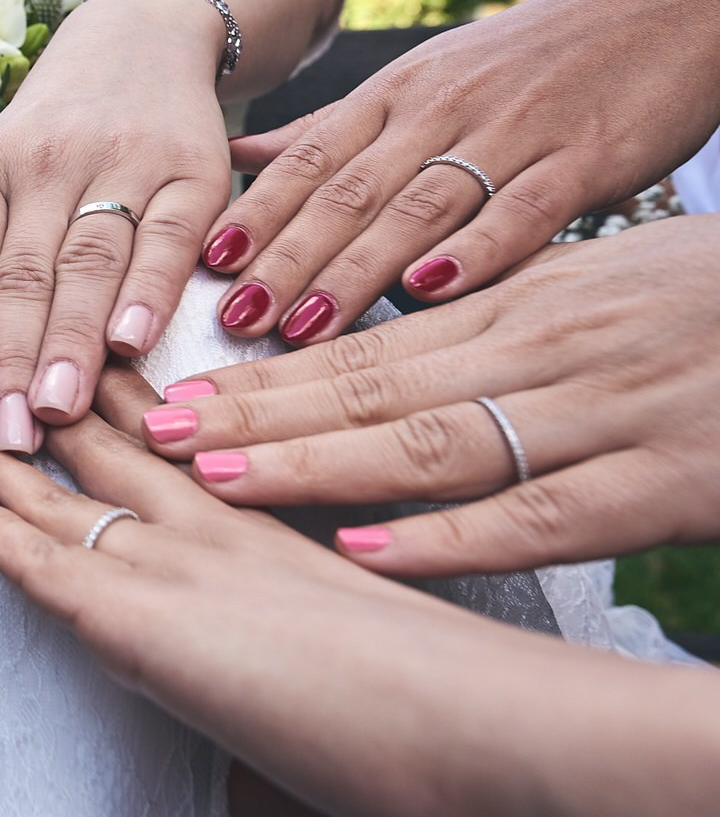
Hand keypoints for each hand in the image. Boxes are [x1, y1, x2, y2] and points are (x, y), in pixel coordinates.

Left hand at [0, 0, 230, 436]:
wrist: (144, 38)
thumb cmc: (57, 136)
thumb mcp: (1, 176)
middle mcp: (44, 162)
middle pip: (22, 276)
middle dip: (11, 364)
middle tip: (7, 436)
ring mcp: (120, 160)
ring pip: (86, 262)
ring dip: (70, 343)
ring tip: (59, 411)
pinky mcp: (192, 166)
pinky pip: (164, 235)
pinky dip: (148, 291)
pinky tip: (133, 344)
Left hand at [0, 367, 688, 816]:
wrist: (476, 732)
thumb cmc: (451, 726)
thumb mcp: (365, 696)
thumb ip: (296, 720)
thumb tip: (254, 796)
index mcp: (280, 543)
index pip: (185, 464)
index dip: (133, 425)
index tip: (102, 388)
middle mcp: (225, 536)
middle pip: (120, 453)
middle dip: (61, 413)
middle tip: (17, 368)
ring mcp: (182, 568)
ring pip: (73, 496)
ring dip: (15, 464)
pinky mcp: (143, 619)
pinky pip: (48, 568)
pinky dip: (2, 538)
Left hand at [134, 214, 719, 573]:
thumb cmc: (708, 295)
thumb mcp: (587, 267)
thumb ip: (477, 283)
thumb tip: (381, 283)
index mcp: (521, 301)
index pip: (363, 339)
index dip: (263, 371)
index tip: (172, 394)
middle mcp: (544, 347)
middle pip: (371, 383)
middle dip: (255, 415)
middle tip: (152, 438)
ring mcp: (606, 412)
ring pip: (434, 439)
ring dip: (317, 464)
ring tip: (221, 482)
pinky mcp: (672, 479)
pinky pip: (544, 510)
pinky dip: (453, 532)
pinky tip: (371, 549)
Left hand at [202, 0, 719, 345]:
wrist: (672, 8)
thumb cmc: (531, 61)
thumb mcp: (421, 81)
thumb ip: (330, 131)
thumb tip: (231, 157)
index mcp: (396, 93)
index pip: (308, 160)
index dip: (253, 214)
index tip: (200, 268)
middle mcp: (440, 108)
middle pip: (348, 190)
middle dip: (283, 258)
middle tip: (230, 319)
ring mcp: (511, 130)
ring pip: (417, 206)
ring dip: (355, 270)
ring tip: (301, 326)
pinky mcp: (584, 155)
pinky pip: (522, 208)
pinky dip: (475, 250)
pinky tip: (431, 292)